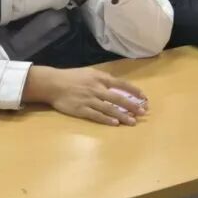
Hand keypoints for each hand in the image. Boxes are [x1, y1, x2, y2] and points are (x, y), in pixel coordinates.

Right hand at [23, 66, 146, 126]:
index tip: (143, 97)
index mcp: (99, 78)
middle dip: (132, 105)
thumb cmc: (72, 77)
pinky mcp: (81, 110)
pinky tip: (116, 124)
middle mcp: (97, 89)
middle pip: (118, 98)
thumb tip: (117, 85)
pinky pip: (97, 116)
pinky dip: (107, 120)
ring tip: (133, 122)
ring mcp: (89, 100)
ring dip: (122, 116)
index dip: (133, 90)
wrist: (53, 84)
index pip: (120, 84)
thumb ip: (102, 79)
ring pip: (109, 109)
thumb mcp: (89, 73)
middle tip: (143, 111)